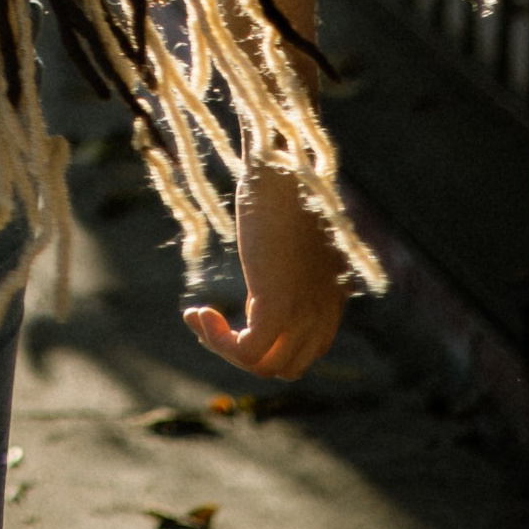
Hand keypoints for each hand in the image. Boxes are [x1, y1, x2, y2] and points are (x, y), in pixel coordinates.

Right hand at [183, 161, 347, 385]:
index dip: (268, 340)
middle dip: (246, 353)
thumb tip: (265, 264)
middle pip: (288, 366)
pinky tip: (197, 313)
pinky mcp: (279, 305)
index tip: (235, 312)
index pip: (306, 349)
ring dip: (227, 350)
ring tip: (199, 317)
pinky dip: (219, 342)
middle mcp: (325, 311)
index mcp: (332, 296)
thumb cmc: (281, 181)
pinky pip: (249, 353)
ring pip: (267, 367)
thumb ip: (287, 258)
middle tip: (212, 322)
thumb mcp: (291, 229)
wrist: (280, 161)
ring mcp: (305, 312)